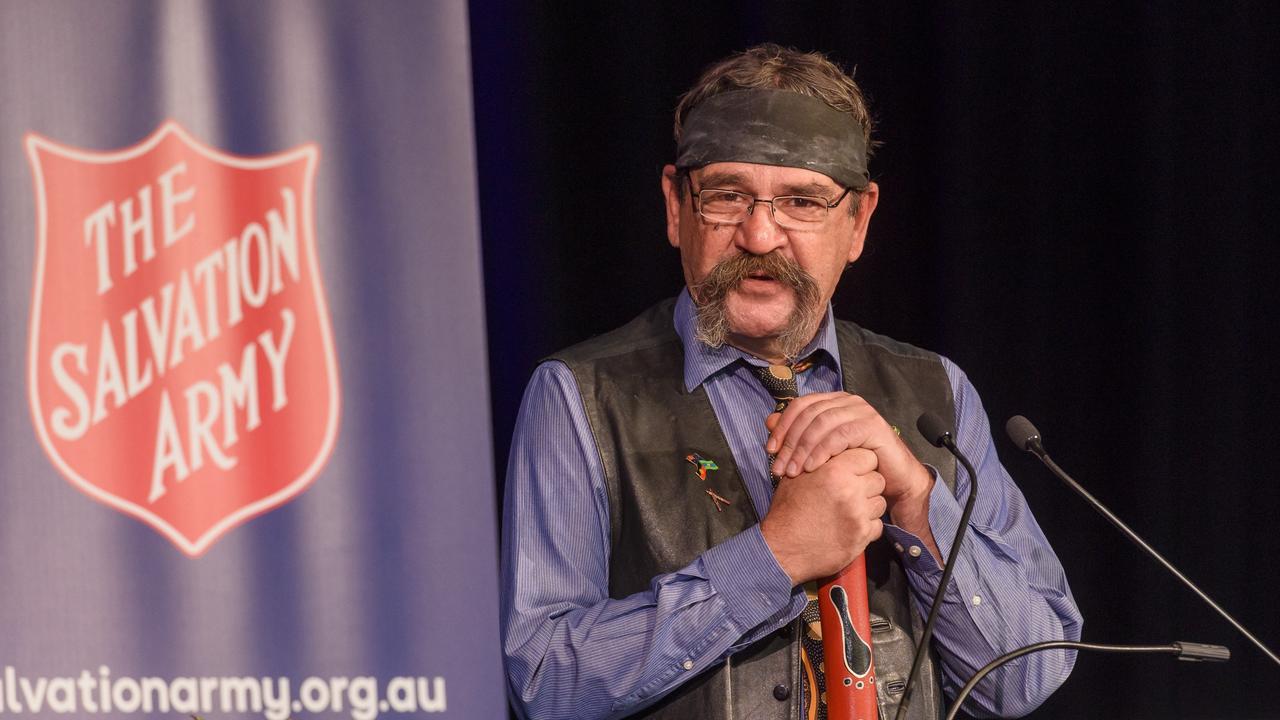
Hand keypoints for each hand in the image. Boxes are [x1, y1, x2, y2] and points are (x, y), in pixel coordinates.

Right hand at [760, 448, 886, 584]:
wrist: (783, 548)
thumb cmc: (787, 511)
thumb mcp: (796, 476)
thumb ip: (820, 460)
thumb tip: (833, 447)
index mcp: (834, 470)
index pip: (867, 456)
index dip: (860, 463)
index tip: (852, 471)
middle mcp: (850, 490)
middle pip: (878, 478)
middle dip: (867, 484)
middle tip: (851, 492)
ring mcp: (858, 514)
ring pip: (880, 502)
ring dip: (868, 506)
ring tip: (848, 510)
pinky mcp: (862, 535)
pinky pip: (877, 525)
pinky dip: (866, 526)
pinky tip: (849, 526)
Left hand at [766, 392, 932, 509]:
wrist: (891, 482)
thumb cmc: (854, 467)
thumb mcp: (820, 451)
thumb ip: (796, 435)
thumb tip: (768, 421)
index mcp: (833, 402)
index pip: (799, 405)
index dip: (782, 426)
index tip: (770, 451)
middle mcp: (847, 401)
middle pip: (808, 414)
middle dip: (790, 442)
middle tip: (779, 467)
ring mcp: (861, 411)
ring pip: (821, 423)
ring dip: (803, 448)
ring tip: (793, 471)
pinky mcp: (872, 425)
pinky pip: (840, 434)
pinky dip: (822, 451)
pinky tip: (812, 467)